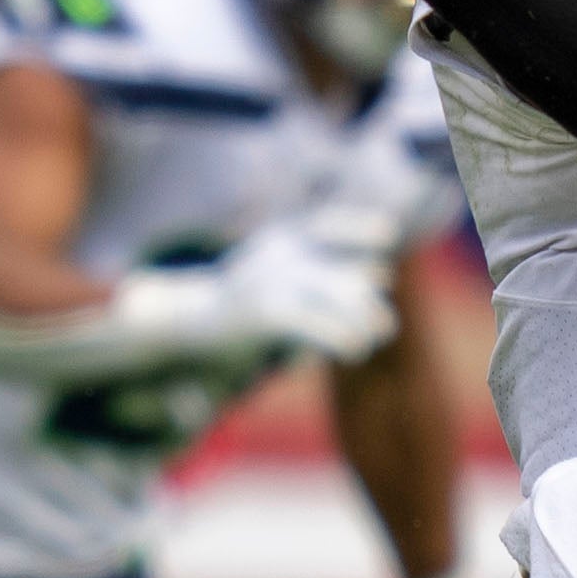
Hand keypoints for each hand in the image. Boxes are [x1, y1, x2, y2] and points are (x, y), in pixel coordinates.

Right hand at [208, 220, 398, 362]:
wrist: (190, 323)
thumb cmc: (244, 304)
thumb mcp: (280, 274)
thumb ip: (323, 271)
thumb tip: (381, 272)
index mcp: (281, 238)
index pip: (326, 225)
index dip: (357, 229)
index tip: (386, 234)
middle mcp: (278, 253)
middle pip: (342, 275)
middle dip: (367, 304)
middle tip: (385, 328)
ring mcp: (271, 280)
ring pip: (338, 298)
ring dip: (361, 324)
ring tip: (366, 345)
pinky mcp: (266, 313)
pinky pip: (317, 324)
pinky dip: (341, 339)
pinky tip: (353, 352)